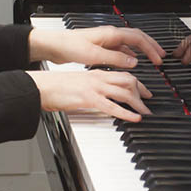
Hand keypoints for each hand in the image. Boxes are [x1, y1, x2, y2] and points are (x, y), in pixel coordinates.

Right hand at [25, 69, 152, 121]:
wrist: (41, 86)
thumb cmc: (56, 87)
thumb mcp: (79, 83)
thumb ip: (93, 88)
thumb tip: (102, 97)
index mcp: (96, 73)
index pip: (123, 74)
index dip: (138, 83)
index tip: (145, 91)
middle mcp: (98, 78)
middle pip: (128, 80)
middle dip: (142, 91)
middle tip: (149, 102)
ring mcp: (94, 88)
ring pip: (124, 92)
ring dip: (138, 103)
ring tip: (145, 112)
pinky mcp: (89, 99)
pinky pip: (112, 106)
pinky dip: (126, 112)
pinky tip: (134, 117)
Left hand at [29, 26, 164, 68]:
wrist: (54, 46)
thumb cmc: (69, 46)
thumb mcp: (94, 55)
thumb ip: (115, 58)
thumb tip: (134, 61)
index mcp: (111, 34)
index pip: (138, 38)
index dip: (151, 48)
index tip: (159, 59)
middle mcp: (110, 35)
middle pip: (137, 38)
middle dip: (151, 46)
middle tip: (162, 56)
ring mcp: (106, 40)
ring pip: (130, 43)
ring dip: (142, 50)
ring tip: (151, 59)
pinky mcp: (101, 47)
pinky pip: (122, 48)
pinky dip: (131, 54)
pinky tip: (132, 61)